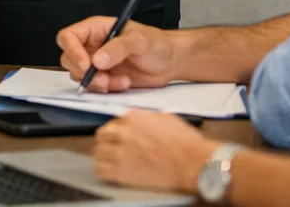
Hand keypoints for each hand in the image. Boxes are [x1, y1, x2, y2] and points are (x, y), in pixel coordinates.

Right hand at [56, 16, 178, 92]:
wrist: (170, 62)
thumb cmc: (157, 44)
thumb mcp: (140, 41)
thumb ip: (118, 47)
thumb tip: (98, 59)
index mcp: (96, 29)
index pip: (68, 37)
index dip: (72, 51)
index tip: (87, 65)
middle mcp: (92, 45)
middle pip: (69, 59)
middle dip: (84, 73)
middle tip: (103, 78)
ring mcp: (97, 63)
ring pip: (80, 76)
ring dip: (97, 83)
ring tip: (120, 81)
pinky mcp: (104, 78)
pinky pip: (94, 88)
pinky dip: (106, 90)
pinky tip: (124, 83)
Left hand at [93, 112, 214, 192]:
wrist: (192, 163)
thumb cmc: (185, 142)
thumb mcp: (164, 118)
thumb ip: (145, 117)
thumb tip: (136, 120)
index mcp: (132, 117)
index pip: (112, 123)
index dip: (116, 131)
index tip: (119, 138)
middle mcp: (122, 132)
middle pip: (101, 136)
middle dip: (107, 142)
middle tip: (114, 149)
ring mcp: (120, 152)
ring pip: (97, 152)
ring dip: (104, 156)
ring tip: (112, 161)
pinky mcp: (121, 172)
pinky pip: (100, 170)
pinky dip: (103, 171)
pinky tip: (111, 172)